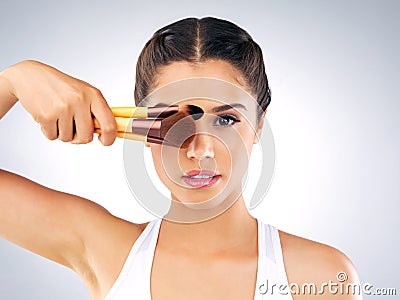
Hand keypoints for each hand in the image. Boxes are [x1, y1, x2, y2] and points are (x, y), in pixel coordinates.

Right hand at [2, 60, 116, 144]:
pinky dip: (50, 131)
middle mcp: (80, 100)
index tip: (104, 141)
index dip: (109, 138)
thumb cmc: (61, 87)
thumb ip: (96, 111)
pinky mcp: (46, 115)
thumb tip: (107, 132)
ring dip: (62, 133)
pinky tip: (48, 116)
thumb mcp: (84, 92)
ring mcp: (63, 108)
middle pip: (86, 137)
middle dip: (79, 137)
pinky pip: (53, 137)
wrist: (31, 76)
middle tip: (73, 126)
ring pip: (68, 139)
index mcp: (93, 95)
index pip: (109, 124)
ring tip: (59, 116)